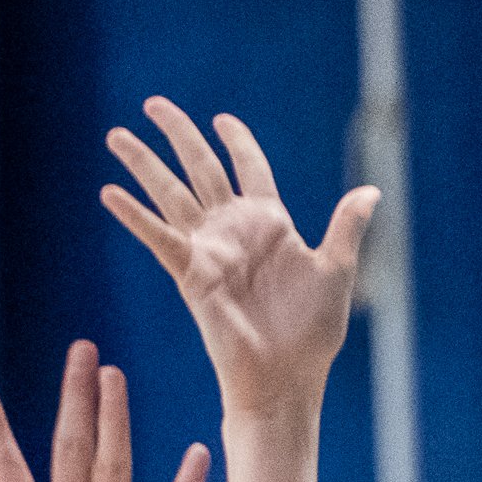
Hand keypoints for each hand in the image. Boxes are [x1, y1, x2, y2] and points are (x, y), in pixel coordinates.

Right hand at [101, 99, 376, 425]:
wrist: (288, 379)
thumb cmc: (312, 334)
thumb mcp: (336, 270)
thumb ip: (346, 226)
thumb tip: (371, 191)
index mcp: (270, 223)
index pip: (248, 166)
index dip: (236, 140)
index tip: (222, 119)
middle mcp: (234, 230)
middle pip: (199, 167)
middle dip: (177, 134)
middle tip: (152, 103)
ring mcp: (209, 250)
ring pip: (171, 193)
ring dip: (143, 164)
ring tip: (115, 135)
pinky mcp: (191, 274)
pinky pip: (158, 237)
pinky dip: (135, 216)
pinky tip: (109, 193)